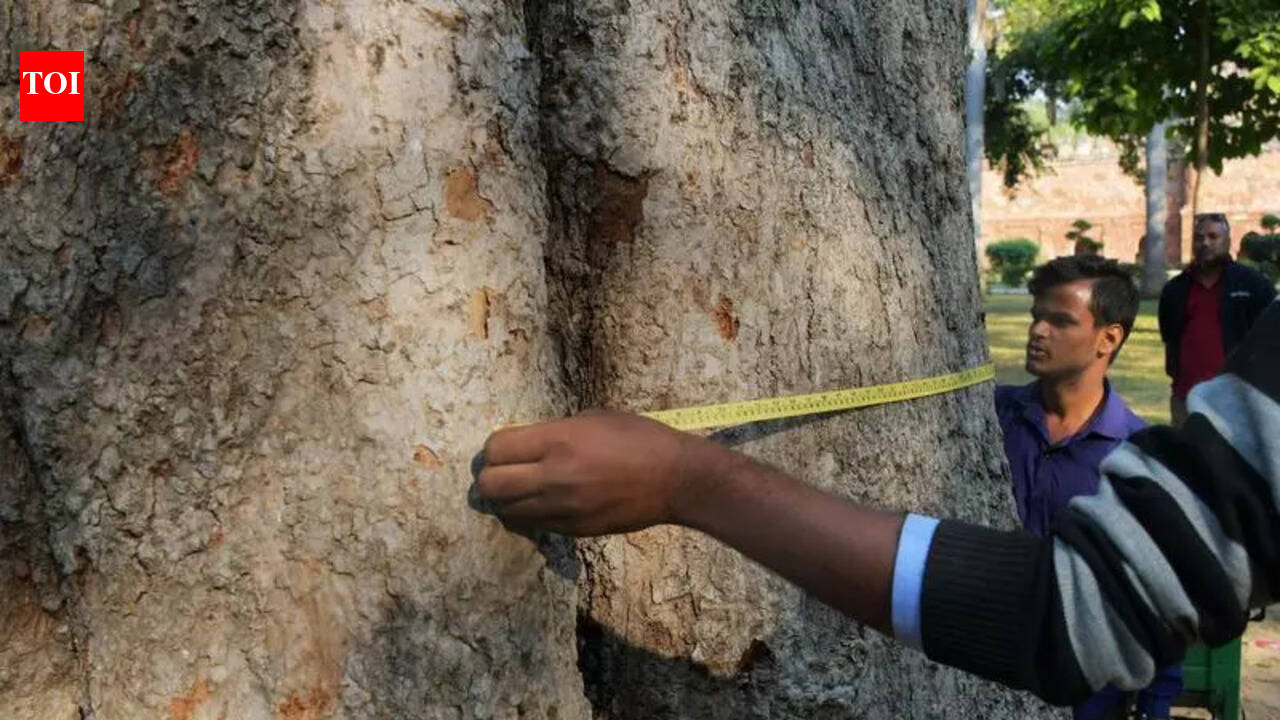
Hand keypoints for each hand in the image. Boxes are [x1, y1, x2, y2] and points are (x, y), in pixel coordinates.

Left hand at [474, 410, 720, 535]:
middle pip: (490, 484)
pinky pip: (531, 524)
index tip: (508, 446)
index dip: (496, 447)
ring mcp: (561, 508)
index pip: (496, 448)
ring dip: (506, 497)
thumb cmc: (639, 438)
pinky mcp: (571, 530)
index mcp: (558, 441)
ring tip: (522, 487)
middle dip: (491, 475)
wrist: (675, 479)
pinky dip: (528, 513)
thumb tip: (525, 445)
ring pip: (505, 510)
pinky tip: (544, 501)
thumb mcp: (593, 419)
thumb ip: (554, 431)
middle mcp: (553, 476)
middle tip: (507, 469)